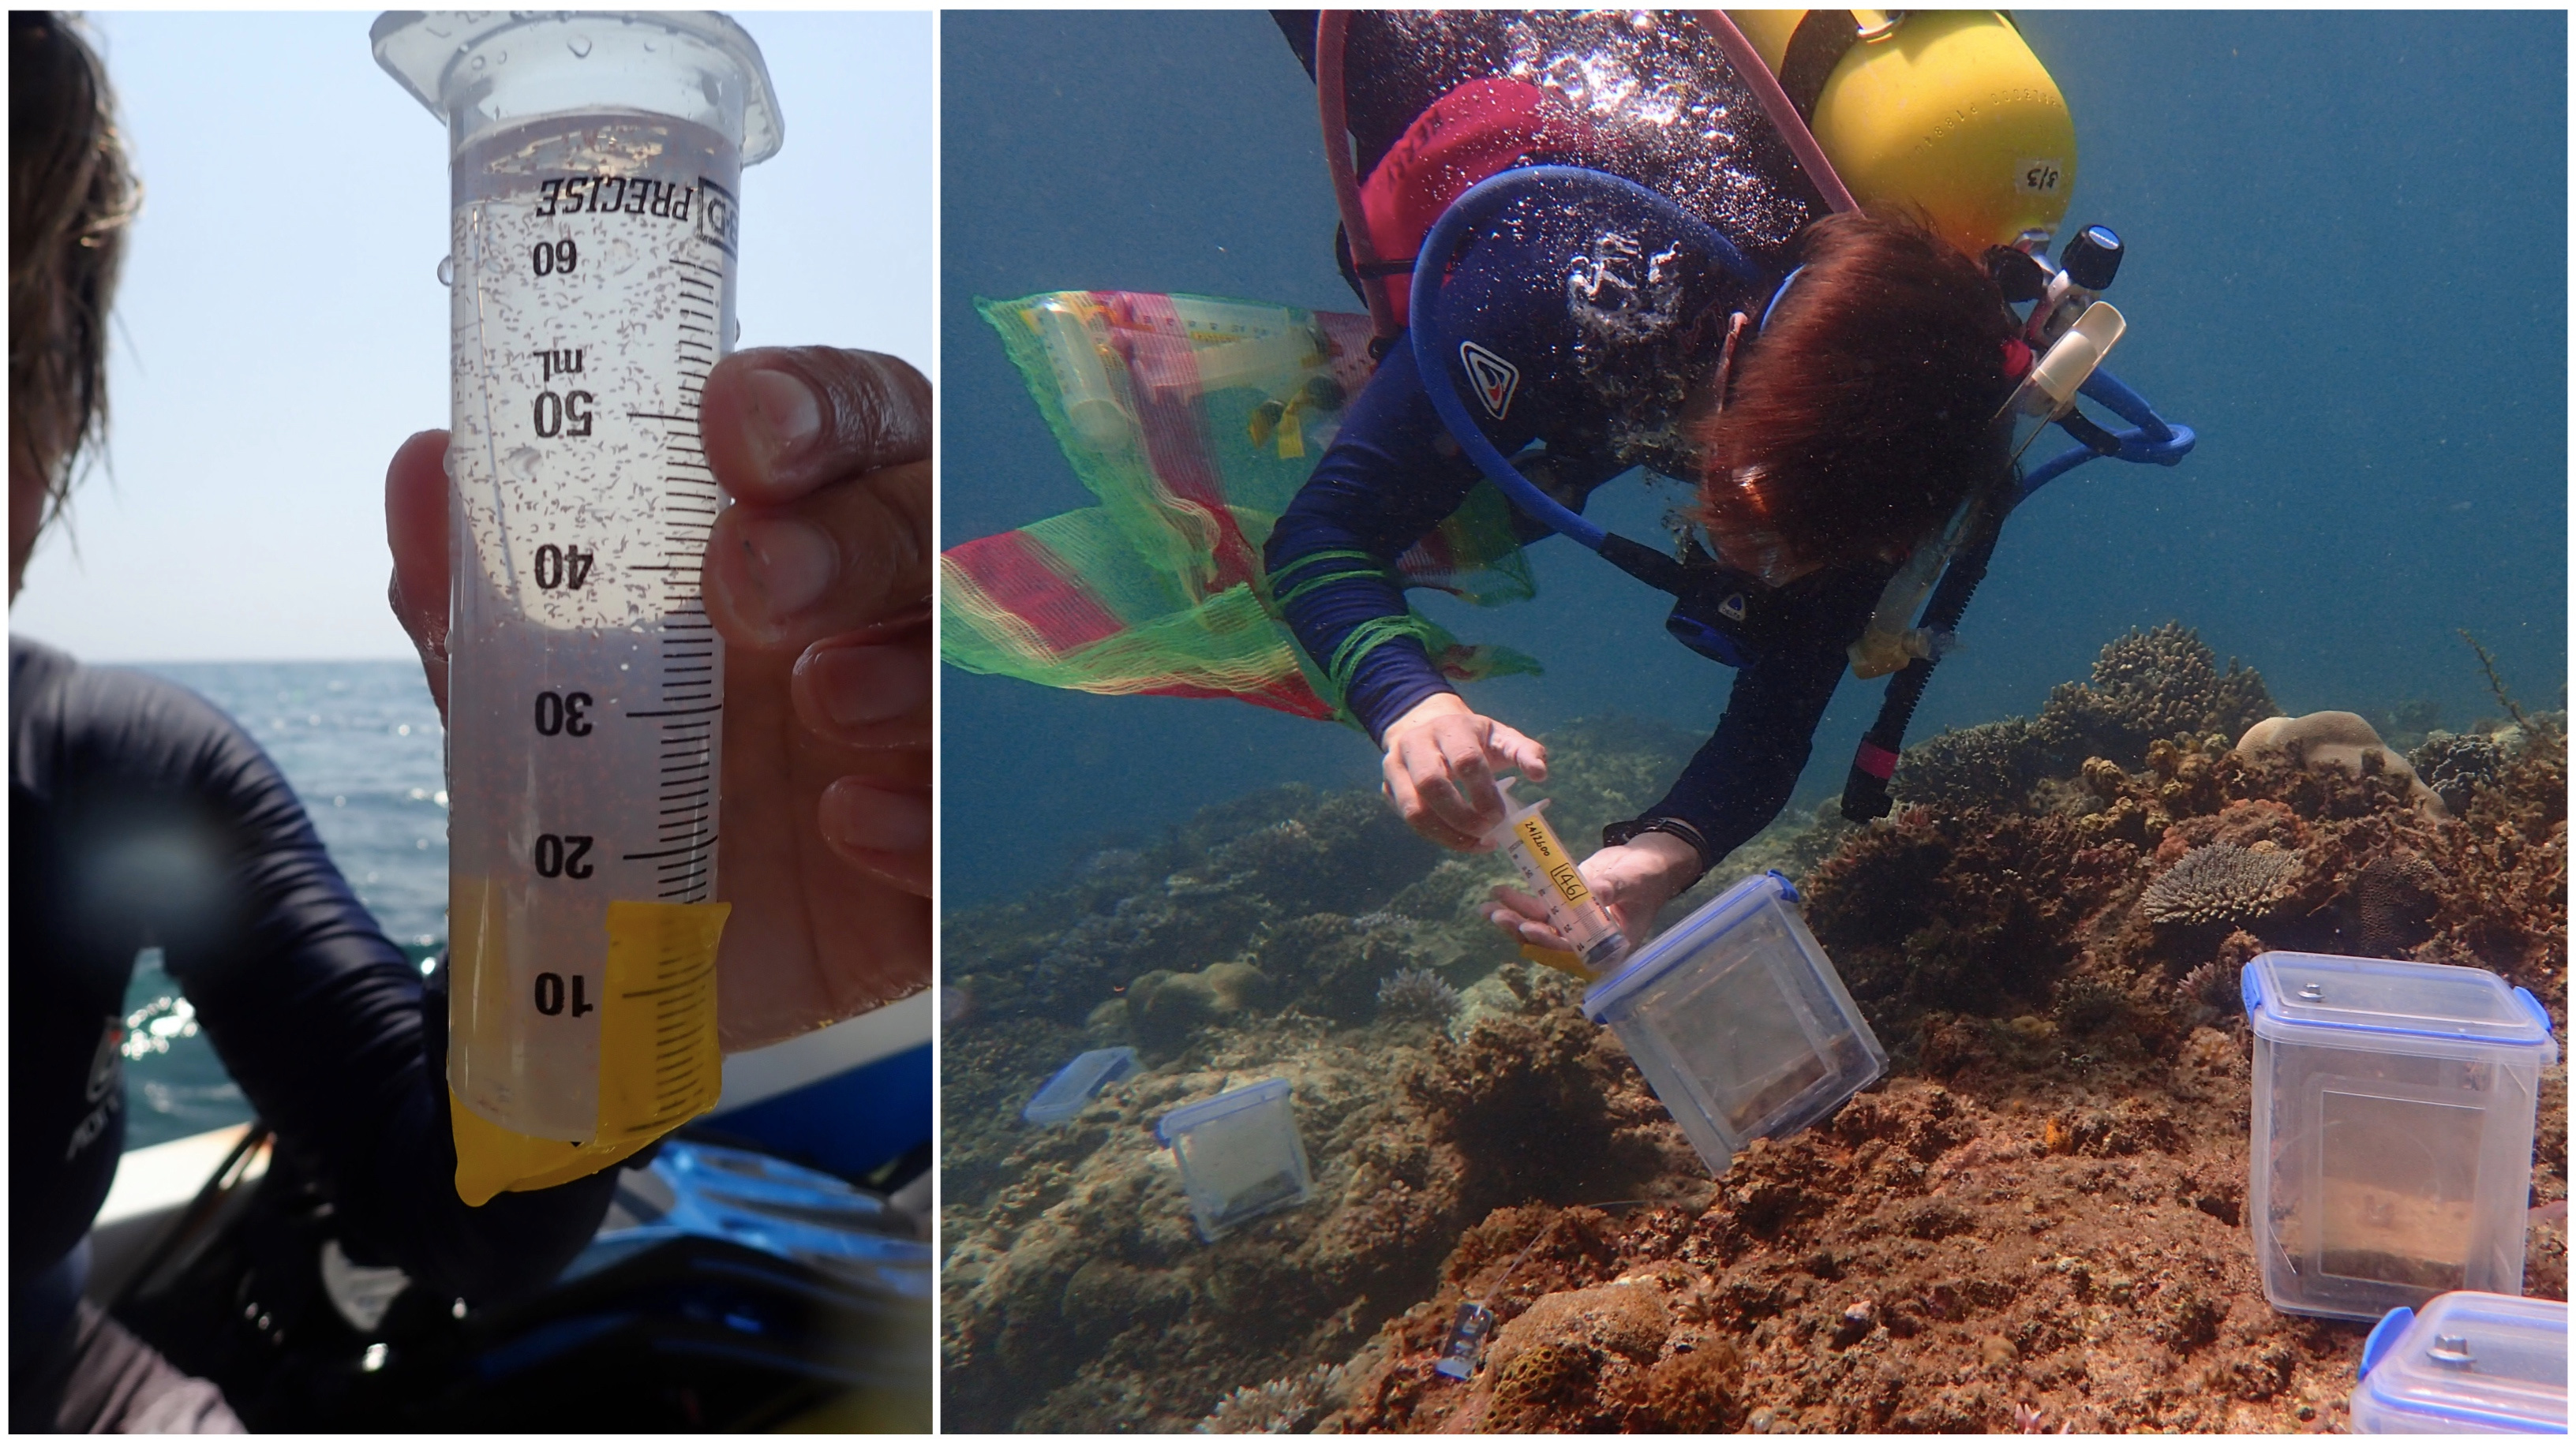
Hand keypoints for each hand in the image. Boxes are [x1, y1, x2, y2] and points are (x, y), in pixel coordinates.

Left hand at [386, 346, 932, 1051]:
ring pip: (990, 657)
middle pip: (936, 519)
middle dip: (852, 532)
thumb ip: (490, 611)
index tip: (737, 426)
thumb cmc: (612, 822)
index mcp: (802, 542)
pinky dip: (926, 818)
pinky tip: (849, 829)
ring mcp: (943, 738)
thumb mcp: (536, 722)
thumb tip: (426, 464)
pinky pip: (990, 822)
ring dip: (907, 662)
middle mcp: (892, 618)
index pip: (853, 423)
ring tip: (820, 701)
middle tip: (745, 579)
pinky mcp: (964, 867)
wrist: (639, 1008)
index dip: (816, 405)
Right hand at [1379, 693, 1549, 851]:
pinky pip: (1407, 820)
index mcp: (1450, 727)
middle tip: (1487, 831)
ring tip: (1476, 843)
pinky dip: (1437, 836)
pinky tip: (1462, 840)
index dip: (1484, 793)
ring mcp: (1395, 765)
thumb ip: (1525, 752)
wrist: (1425, 725)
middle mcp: (1416, 743)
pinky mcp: (1387, 787)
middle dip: (1462, 817)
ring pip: (1413, 809)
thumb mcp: (1501, 737)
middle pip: (1431, 784)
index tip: (1500, 816)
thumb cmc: (1473, 738)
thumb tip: (1540, 774)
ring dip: (1447, 834)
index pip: (1465, 760)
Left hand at [1485, 833, 1702, 953]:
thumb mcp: (1634, 881)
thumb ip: (1613, 887)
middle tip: (1497, 915)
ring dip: (1514, 917)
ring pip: (1539, 926)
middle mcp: (1587, 941)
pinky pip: (1539, 910)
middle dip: (1521, 929)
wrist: (1645, 863)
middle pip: (1549, 941)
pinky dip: (1519, 903)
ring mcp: (1573, 925)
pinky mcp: (1564, 909)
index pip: (1574, 950)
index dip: (1549, 941)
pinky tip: (1498, 895)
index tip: (1528, 929)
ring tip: (1488, 906)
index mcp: (1609, 946)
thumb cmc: (1648, 876)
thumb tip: (1595, 892)